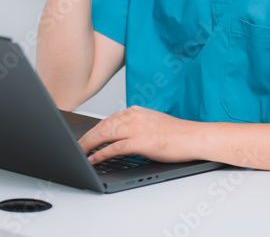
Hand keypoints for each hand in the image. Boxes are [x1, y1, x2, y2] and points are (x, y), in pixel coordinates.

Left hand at [77, 106, 200, 164]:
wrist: (193, 137)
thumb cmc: (177, 134)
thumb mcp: (152, 123)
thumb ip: (136, 126)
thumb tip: (122, 136)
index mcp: (136, 111)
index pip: (108, 119)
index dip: (94, 129)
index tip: (85, 137)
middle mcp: (134, 116)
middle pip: (102, 125)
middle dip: (87, 137)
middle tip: (76, 146)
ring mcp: (137, 128)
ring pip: (105, 134)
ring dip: (89, 144)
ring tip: (80, 152)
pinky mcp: (141, 142)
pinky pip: (115, 148)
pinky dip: (101, 153)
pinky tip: (94, 158)